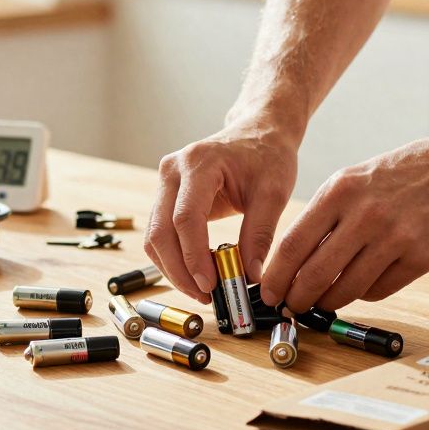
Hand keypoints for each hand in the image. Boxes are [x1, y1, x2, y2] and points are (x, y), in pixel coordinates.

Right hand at [146, 117, 298, 302]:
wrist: (257, 133)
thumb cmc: (267, 157)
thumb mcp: (274, 193)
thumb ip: (260, 234)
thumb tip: (250, 276)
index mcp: (199, 163)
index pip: (185, 218)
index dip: (194, 256)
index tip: (211, 285)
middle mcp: (173, 170)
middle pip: (161, 231)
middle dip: (180, 270)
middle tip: (205, 296)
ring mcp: (165, 182)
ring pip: (155, 237)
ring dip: (174, 269)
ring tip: (203, 290)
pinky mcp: (166, 196)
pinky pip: (161, 234)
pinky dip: (174, 258)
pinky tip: (197, 274)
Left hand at [260, 132, 428, 312]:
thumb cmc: (412, 171)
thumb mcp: (360, 179)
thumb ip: (330, 214)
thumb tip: (298, 260)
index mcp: (340, 190)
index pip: (292, 244)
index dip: (275, 276)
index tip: (268, 292)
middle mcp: (364, 214)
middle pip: (314, 274)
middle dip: (297, 298)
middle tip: (291, 307)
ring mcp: (394, 237)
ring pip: (347, 289)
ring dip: (332, 301)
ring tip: (327, 301)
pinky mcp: (421, 257)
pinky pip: (380, 290)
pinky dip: (367, 294)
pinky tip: (366, 284)